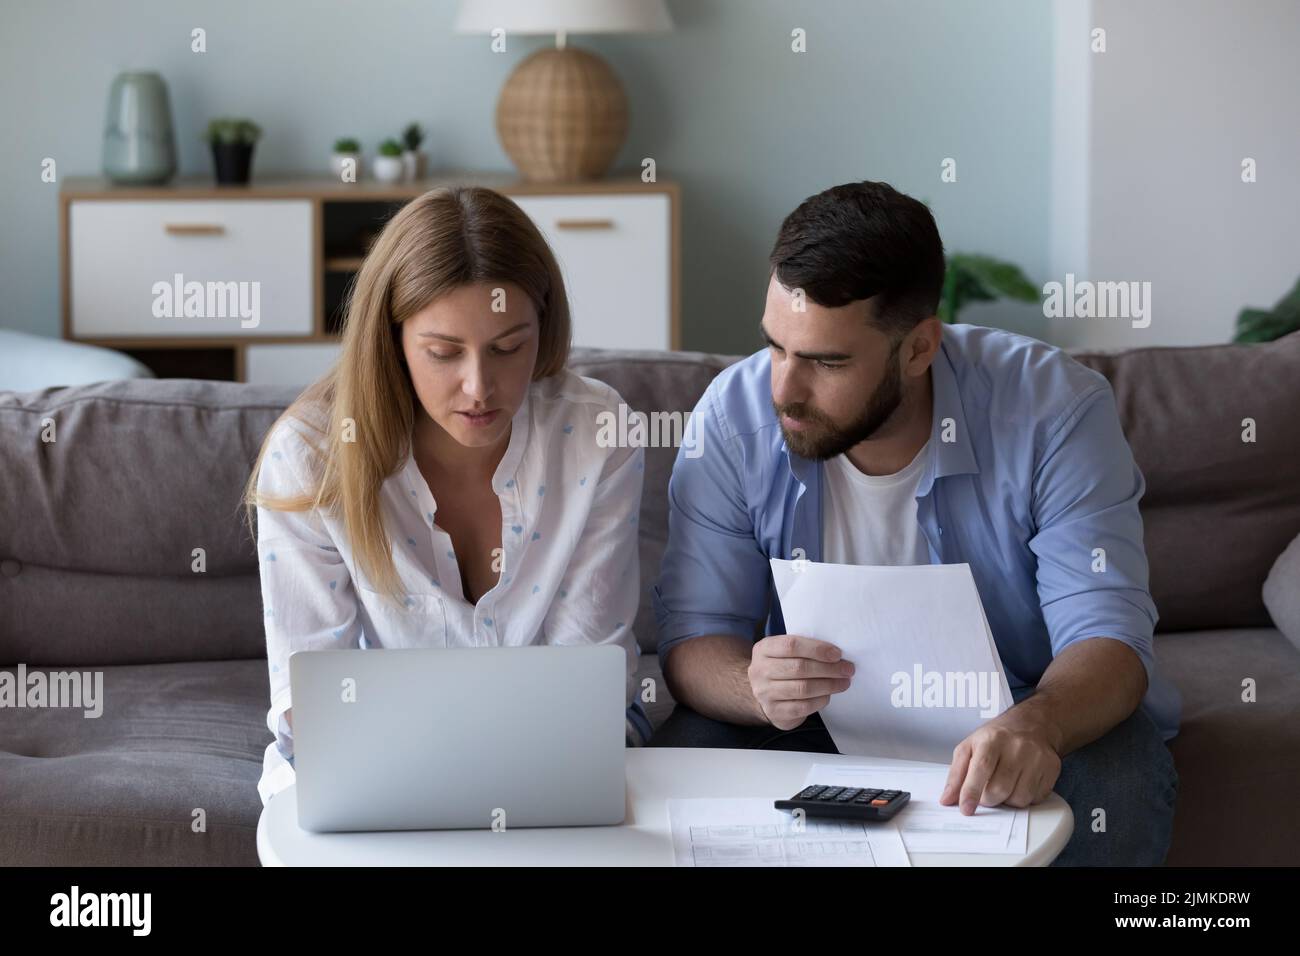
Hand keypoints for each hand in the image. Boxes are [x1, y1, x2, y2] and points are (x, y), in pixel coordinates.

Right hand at [748, 634, 853, 729]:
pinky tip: (828, 695)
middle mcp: (760, 670)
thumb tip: (836, 654)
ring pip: (803, 688)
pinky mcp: (774, 711)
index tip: (837, 654)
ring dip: (829, 685)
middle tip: (847, 669)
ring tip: (844, 682)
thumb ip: (804, 649)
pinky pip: (803, 707)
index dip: (817, 649)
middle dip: (828, 669)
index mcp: (764, 649)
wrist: (763, 693)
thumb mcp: (784, 652)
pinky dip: (820, 700)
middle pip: (799, 668)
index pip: (791, 645)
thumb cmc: (782, 667)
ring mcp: (765, 693)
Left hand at [939, 704, 1061, 813]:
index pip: (981, 769)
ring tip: (1003, 784)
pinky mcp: (1052, 768)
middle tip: (985, 792)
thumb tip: (947, 799)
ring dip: (1006, 800)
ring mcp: (1037, 757)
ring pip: (1019, 798)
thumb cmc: (995, 738)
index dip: (971, 792)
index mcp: (992, 739)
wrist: (1030, 725)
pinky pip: (1035, 799)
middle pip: (999, 789)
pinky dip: (1023, 798)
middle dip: (988, 799)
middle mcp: (1017, 746)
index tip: (966, 809)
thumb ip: (956, 774)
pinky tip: (1020, 783)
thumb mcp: (969, 747)